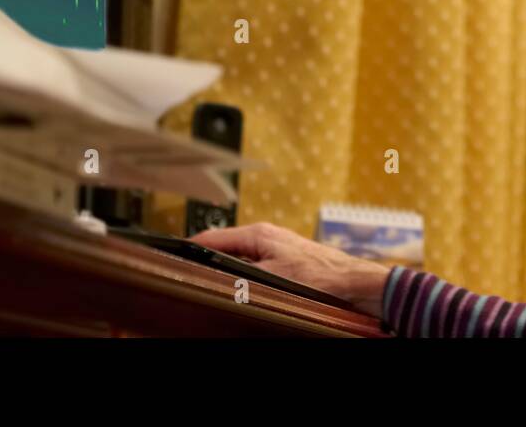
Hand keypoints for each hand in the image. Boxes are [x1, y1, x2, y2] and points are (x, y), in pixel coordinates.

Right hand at [190, 221, 391, 317]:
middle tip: (188, 276)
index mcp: (258, 234)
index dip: (190, 248)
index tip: (171, 258)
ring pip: (238, 261)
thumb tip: (215, 277)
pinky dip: (244, 279)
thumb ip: (241, 275)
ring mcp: (274, 250)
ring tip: (212, 285)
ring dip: (227, 273)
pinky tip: (241, 291)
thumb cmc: (321, 275)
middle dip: (207, 262)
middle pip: (223, 249)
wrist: (354, 284)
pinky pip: (253, 269)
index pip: (212, 237)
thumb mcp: (273, 278)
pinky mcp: (283, 263)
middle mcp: (264, 238)